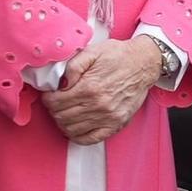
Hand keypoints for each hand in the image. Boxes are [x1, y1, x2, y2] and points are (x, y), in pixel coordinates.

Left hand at [41, 38, 159, 144]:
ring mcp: (108, 117)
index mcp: (89, 87)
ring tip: (64, 113)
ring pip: (72, 129)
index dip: (47, 99)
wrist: (143, 63)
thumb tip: (60, 83)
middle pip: (62, 117)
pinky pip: (90, 139)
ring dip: (63, 122)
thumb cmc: (118, 56)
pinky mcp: (116, 124)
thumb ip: (73, 66)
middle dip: (53, 110)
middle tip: (55, 103)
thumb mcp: (92, 52)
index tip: (49, 95)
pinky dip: (77, 136)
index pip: (56, 102)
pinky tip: (75, 127)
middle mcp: (98, 105)